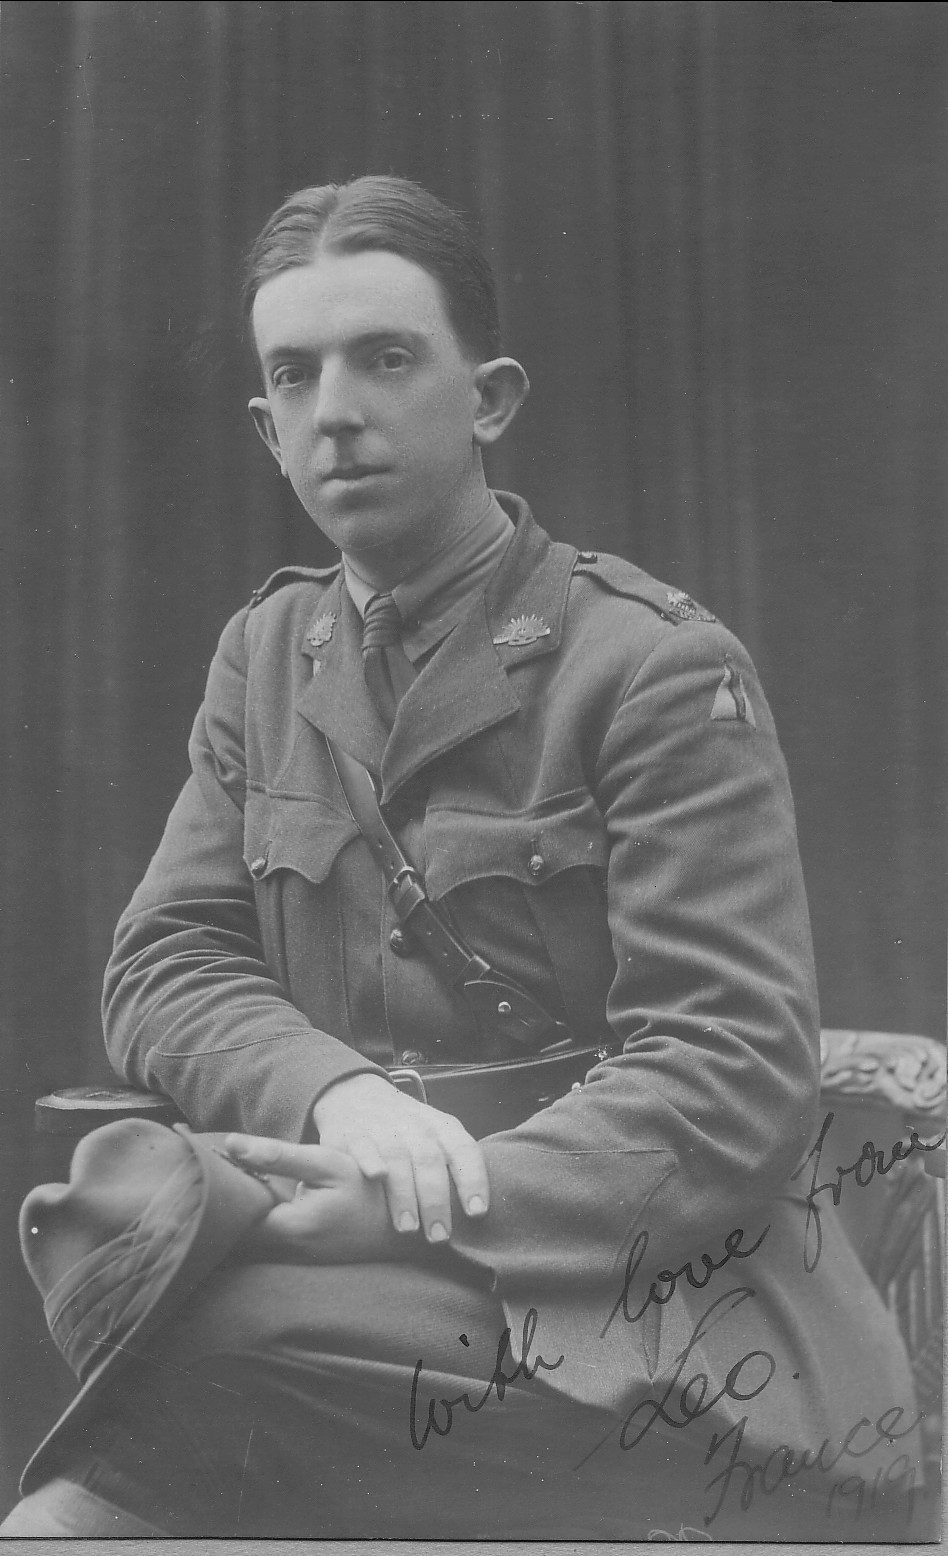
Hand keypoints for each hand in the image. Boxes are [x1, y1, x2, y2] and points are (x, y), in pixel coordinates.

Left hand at [222, 1134, 411, 1263]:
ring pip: (252, 1241)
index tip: (206, 1167)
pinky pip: (269, 1244)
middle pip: (237, 1235)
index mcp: (290, 1229)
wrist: (411, 1221)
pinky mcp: (306, 1257)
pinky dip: (258, 1224)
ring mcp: (298, 1259)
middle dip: (224, 1208)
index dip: (215, 1194)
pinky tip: (260, 1199)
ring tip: (234, 1183)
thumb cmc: (370, 1187)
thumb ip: (277, 1156)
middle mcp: (289, 1253)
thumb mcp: (325, 1163)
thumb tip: (231, 1143)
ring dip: (241, 1216)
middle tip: (215, 1174)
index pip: (232, 1219)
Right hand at [311, 1073, 489, 1242]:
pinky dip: (370, 1160)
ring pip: (398, 1158)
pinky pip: (363, 1146)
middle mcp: (416, 1127)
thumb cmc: (408, 1130)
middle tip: (439, 1236)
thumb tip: (476, 1217)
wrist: (358, 1095)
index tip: (477, 1212)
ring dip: (404, 1193)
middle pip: (430, 1161)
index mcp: (442, 1128)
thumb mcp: (436, 1136)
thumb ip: (454, 1166)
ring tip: (408, 1228)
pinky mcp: (353, 1134)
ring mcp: (384, 1128)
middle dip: (436, 1201)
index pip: (464, 1150)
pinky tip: (376, 1177)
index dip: (472, 1180)